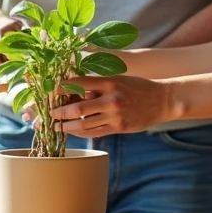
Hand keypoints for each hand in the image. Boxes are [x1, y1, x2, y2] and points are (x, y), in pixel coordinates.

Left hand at [48, 75, 174, 137]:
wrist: (162, 100)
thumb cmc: (138, 87)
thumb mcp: (119, 79)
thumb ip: (98, 85)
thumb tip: (75, 90)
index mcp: (109, 82)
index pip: (79, 83)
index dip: (61, 87)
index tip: (50, 90)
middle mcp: (111, 99)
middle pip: (77, 107)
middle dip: (59, 112)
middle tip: (49, 114)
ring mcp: (115, 115)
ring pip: (83, 123)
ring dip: (66, 126)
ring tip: (56, 127)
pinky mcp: (119, 128)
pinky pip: (95, 132)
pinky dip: (81, 133)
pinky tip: (72, 132)